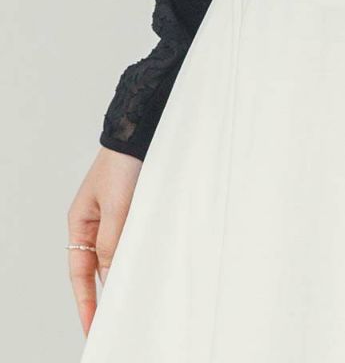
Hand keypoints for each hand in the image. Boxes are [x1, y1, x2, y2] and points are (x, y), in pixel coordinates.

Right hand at [66, 146, 141, 335]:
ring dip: (126, 274)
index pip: (81, 273)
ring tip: (136, 300)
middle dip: (106, 294)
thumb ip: (113, 239)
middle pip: (98, 268)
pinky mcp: (136, 210)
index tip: (93, 327)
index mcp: (80, 223)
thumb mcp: (116, 204)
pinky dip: (140, 254)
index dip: (87, 302)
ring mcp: (116, 217)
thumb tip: (110, 275)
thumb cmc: (123, 162)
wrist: (142, 130)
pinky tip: (151, 267)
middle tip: (117, 321)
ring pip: (118, 255)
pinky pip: (135, 239)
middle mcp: (96, 223)